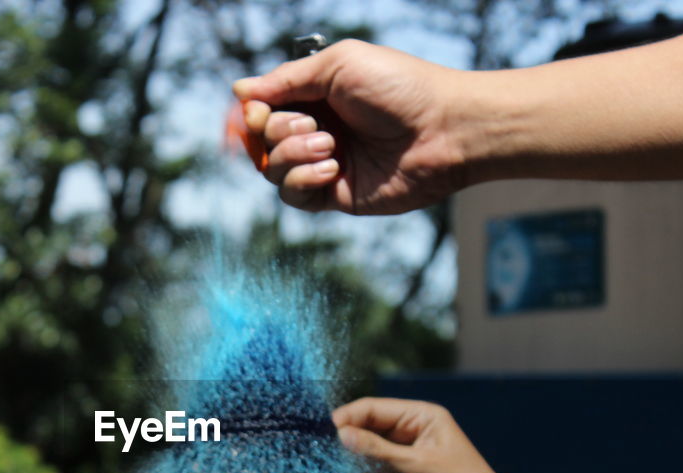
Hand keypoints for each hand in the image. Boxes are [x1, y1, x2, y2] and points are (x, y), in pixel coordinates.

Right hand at [233, 41, 476, 214]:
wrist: (443, 131)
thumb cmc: (399, 88)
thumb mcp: (338, 66)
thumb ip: (286, 80)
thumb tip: (239, 91)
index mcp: (316, 95)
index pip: (263, 108)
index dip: (251, 113)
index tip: (253, 113)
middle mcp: (316, 129)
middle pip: (261, 140)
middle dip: (277, 131)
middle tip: (314, 124)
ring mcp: (324, 164)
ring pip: (272, 169)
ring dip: (292, 154)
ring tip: (330, 145)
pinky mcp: (335, 195)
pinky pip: (293, 195)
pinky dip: (302, 180)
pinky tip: (332, 169)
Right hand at [332, 397, 517, 472]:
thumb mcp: (418, 467)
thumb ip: (377, 451)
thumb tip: (340, 434)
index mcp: (421, 417)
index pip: (373, 409)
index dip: (348, 417)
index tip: (324, 432)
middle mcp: (410, 434)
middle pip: (366, 426)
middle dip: (344, 435)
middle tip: (316, 447)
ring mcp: (402, 458)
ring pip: (364, 449)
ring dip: (346, 454)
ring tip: (320, 460)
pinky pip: (369, 471)